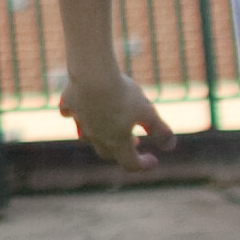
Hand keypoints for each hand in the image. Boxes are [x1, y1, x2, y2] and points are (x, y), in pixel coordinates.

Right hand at [58, 60, 173, 169]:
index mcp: (116, 142)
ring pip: (87, 136)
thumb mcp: (147, 112)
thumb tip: (171, 146)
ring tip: (108, 127)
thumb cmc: (122, 95)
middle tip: (135, 143)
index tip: (153, 159)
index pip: (130, 163)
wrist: (92, 75)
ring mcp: (79, 121)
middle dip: (121, 151)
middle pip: (107, 152)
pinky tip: (77, 107)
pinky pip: (69, 112)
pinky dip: (75, 113)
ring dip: (99, 136)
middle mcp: (96, 136)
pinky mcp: (69, 104)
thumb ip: (159, 130)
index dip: (144, 164)